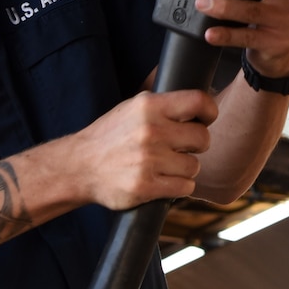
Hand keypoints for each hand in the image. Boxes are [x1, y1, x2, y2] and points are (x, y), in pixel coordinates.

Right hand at [72, 89, 217, 209]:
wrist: (79, 166)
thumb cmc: (111, 136)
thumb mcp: (132, 108)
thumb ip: (163, 106)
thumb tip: (200, 104)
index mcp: (149, 106)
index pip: (198, 102)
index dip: (209, 112)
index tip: (206, 119)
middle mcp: (150, 130)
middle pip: (202, 138)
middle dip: (196, 145)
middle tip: (182, 147)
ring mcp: (148, 160)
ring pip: (194, 166)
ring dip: (185, 168)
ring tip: (167, 166)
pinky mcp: (145, 186)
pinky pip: (185, 187)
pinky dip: (179, 186)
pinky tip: (164, 181)